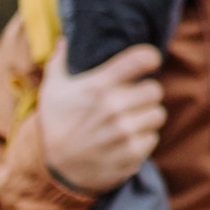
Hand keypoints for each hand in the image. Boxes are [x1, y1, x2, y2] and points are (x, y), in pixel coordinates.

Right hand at [37, 44, 165, 194]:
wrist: (55, 169)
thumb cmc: (55, 124)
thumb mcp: (52, 90)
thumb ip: (59, 62)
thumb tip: (64, 40)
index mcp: (98, 86)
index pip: (141, 59)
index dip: (150, 57)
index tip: (149, 62)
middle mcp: (114, 107)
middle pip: (155, 90)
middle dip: (145, 94)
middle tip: (132, 100)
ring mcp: (125, 132)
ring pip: (158, 114)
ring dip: (146, 117)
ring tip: (128, 121)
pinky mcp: (133, 154)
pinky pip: (153, 138)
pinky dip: (143, 139)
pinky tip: (125, 140)